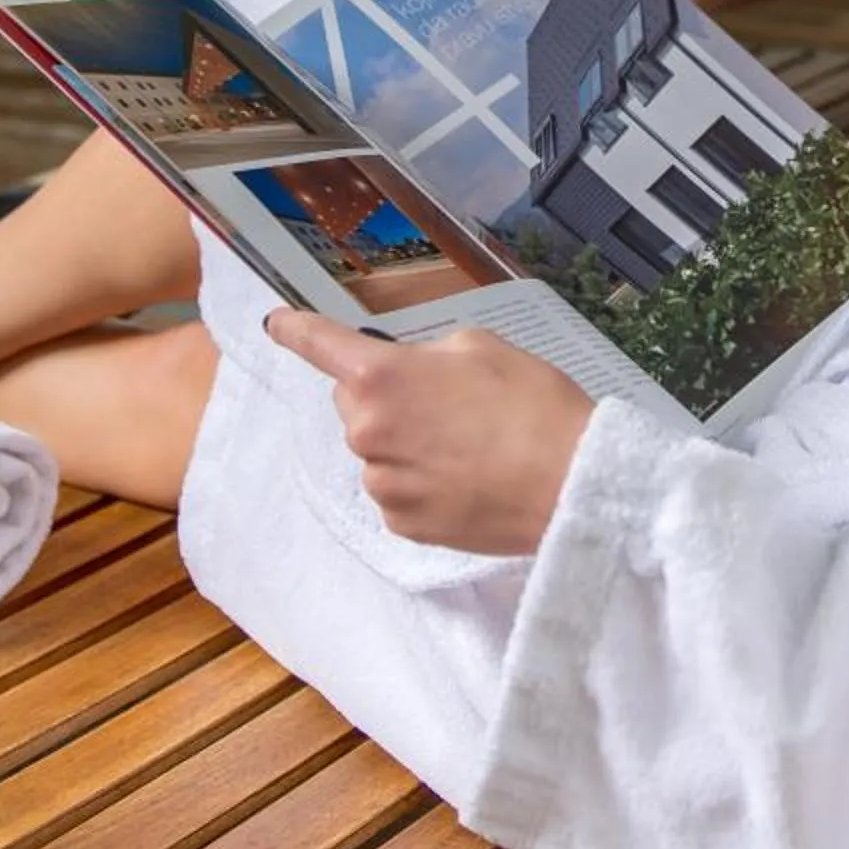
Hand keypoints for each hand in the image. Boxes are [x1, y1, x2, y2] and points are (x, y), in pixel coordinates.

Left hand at [264, 310, 594, 555]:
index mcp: (381, 377)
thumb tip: (413, 373)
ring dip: (405, 444)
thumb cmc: (534, 405)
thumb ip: (428, 355)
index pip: (319, 345)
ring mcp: (382, 483)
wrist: (572, 484)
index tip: (276, 324)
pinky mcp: (402, 524)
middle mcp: (367, 432)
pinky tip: (465, 479)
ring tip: (468, 448)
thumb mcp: (482, 348)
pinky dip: (420, 483)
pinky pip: (397, 491)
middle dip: (387, 397)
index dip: (295, 330)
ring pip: (378, 451)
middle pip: (355, 404)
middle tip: (447, 402)